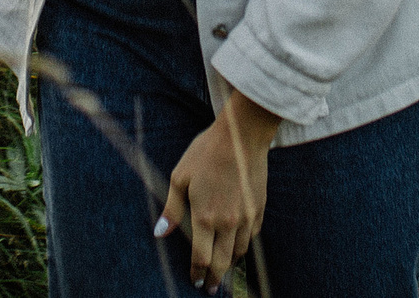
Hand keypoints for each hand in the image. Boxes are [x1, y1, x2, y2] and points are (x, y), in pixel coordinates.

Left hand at [161, 88, 278, 290]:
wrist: (241, 136)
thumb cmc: (206, 152)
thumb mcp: (180, 177)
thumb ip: (172, 209)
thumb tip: (161, 233)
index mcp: (204, 217)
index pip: (201, 258)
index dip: (197, 273)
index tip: (195, 281)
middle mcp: (227, 222)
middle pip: (222, 262)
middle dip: (215, 278)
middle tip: (210, 287)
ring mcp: (245, 217)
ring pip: (239, 252)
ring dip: (230, 264)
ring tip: (223, 270)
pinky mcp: (258, 208)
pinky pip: (251, 236)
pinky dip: (244, 246)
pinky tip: (238, 246)